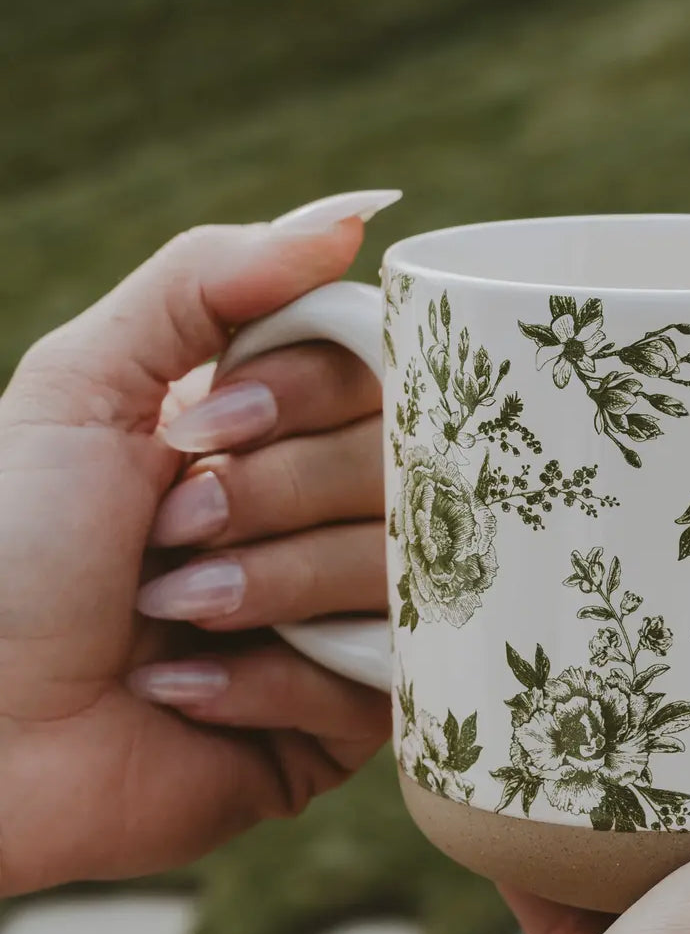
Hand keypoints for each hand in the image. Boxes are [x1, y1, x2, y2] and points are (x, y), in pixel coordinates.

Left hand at [0, 191, 398, 896]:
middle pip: (405, 471)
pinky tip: (184, 693)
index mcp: (280, 437)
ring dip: (264, 591)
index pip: (383, 380)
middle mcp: (327, 520)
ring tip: (170, 618)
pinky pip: (377, 682)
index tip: (204, 427)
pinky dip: (266, 683)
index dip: (312, 398)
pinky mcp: (349, 720)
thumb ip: (208, 283)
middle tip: (168, 534)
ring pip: (403, 574)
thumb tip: (357, 213)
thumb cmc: (10, 551)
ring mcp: (347, 620)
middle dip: (272, 500)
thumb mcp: (84, 386)